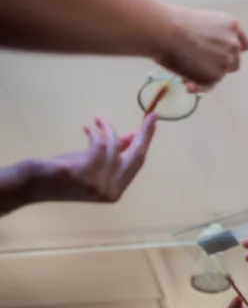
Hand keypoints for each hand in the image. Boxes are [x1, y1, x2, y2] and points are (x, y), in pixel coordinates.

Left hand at [28, 114, 156, 202]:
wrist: (33, 184)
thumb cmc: (63, 174)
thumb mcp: (95, 163)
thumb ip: (115, 153)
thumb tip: (133, 136)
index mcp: (115, 191)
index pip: (138, 162)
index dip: (147, 140)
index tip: (153, 121)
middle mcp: (109, 191)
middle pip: (135, 157)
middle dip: (144, 134)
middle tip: (149, 116)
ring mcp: (96, 184)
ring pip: (114, 148)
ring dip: (108, 130)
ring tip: (98, 121)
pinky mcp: (82, 173)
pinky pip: (99, 145)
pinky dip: (96, 132)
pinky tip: (88, 127)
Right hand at [163, 6, 247, 87]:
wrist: (164, 31)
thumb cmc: (174, 22)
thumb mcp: (203, 22)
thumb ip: (213, 37)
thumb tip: (208, 55)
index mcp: (231, 26)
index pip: (243, 44)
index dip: (231, 51)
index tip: (222, 56)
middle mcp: (233, 43)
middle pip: (234, 62)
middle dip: (219, 65)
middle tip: (199, 64)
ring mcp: (226, 60)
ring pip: (220, 75)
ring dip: (205, 75)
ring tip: (185, 71)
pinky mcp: (216, 75)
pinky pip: (209, 85)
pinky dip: (199, 86)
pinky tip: (187, 84)